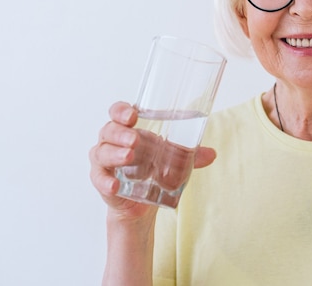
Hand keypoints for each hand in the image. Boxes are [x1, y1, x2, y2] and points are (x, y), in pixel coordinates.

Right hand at [89, 102, 216, 220]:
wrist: (142, 201)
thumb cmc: (152, 169)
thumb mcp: (173, 158)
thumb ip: (190, 155)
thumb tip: (212, 154)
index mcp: (127, 129)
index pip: (117, 112)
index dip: (121, 110)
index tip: (132, 114)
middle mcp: (111, 141)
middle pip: (109, 130)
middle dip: (121, 133)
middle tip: (135, 139)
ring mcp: (104, 161)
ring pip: (102, 152)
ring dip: (114, 153)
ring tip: (129, 157)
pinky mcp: (102, 181)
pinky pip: (99, 179)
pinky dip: (105, 181)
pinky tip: (115, 185)